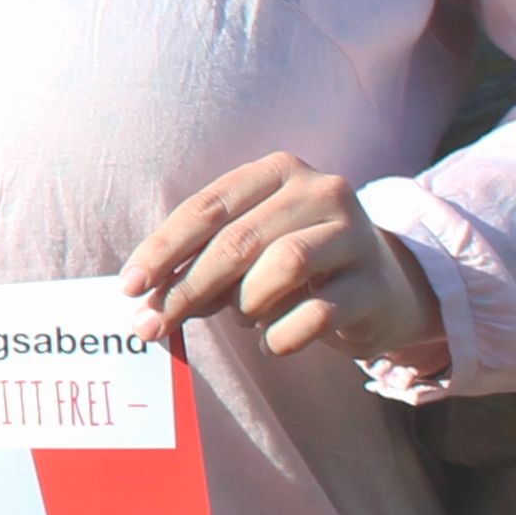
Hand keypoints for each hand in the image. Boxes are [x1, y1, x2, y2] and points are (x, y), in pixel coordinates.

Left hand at [122, 153, 444, 365]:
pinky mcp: (375, 284)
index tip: (130, 286)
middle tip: (153, 324)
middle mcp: (322, 191)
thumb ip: (201, 262)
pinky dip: (281, 335)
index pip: (207, 207)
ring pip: (282, 266)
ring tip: (240, 320)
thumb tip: (145, 301)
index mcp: (279, 171)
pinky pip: (316, 313)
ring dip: (244, 304)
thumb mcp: (249, 249)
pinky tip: (272, 343)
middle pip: (238, 241)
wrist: (385, 287)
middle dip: (187, 287)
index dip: (163, 248)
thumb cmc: (298, 265)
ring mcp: (355, 235)